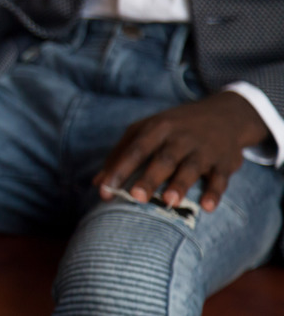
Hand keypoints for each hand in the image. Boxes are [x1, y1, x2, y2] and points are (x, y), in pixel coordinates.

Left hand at [94, 92, 269, 211]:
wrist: (224, 114)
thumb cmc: (174, 127)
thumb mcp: (146, 130)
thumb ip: (121, 154)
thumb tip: (96, 183)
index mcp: (157, 129)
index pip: (135, 149)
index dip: (119, 169)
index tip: (104, 189)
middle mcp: (180, 138)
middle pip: (163, 159)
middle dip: (149, 178)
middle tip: (135, 197)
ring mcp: (204, 149)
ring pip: (191, 167)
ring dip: (180, 184)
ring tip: (169, 202)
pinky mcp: (224, 161)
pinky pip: (220, 177)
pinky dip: (214, 191)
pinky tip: (207, 207)